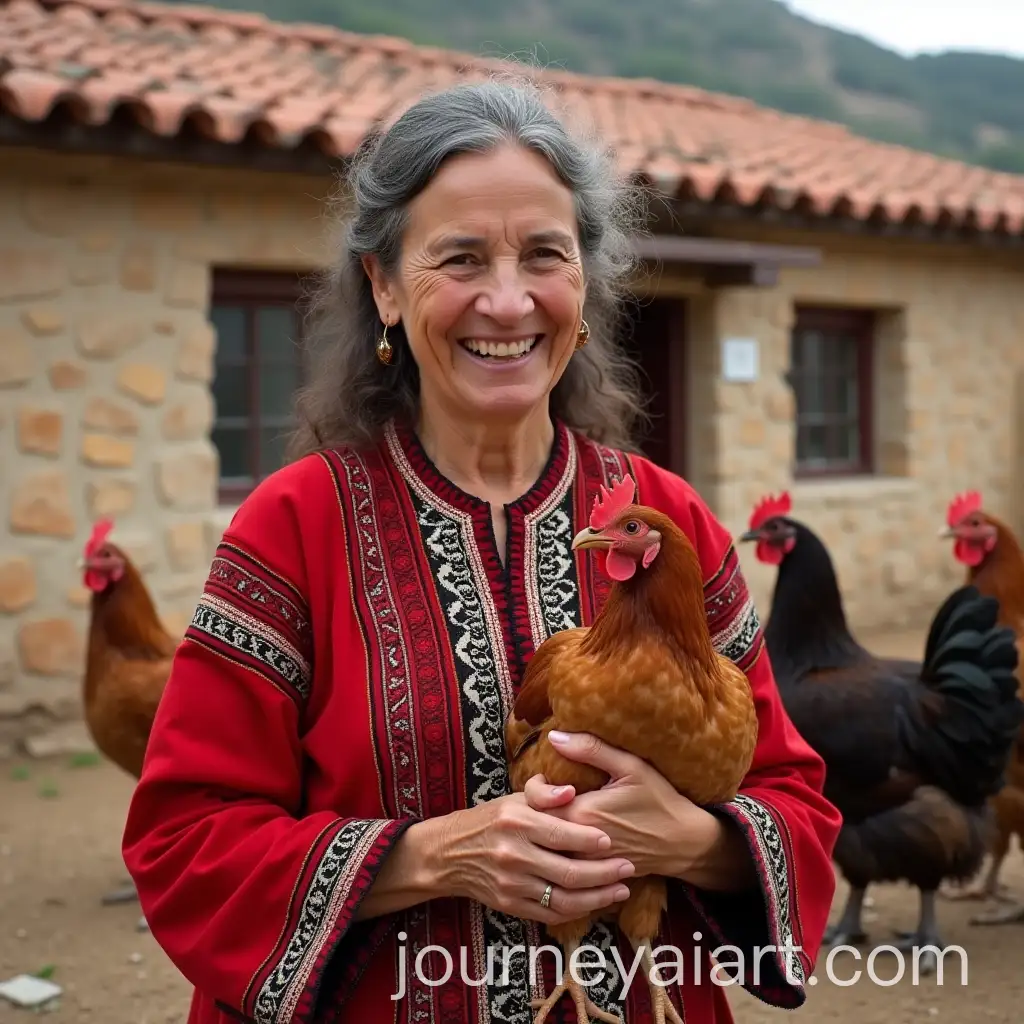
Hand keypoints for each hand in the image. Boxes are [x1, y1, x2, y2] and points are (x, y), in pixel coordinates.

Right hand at [431, 774, 635, 925]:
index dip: (591, 841)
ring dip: (598, 897)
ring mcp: (513, 885)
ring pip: (565, 899)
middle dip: (605, 873)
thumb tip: (572, 792)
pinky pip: (551, 913)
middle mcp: (515, 856)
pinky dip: (577, 910)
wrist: (451, 853)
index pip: (563, 835)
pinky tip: (595, 902)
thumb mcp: (515, 798)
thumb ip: (544, 792)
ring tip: (621, 889)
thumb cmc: (492, 820)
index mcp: (518, 823)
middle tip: (629, 867)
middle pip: (570, 872)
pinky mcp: (511, 906)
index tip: (612, 841)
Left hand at [531, 731, 721, 880]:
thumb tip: (555, 735)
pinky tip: (564, 837)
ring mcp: (586, 864)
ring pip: (548, 850)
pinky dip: (558, 851)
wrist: (685, 843)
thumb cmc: (660, 800)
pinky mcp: (593, 876)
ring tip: (550, 815)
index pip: (535, 803)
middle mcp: (580, 844)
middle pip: (538, 829)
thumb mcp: (631, 766)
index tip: (546, 778)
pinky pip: (563, 865)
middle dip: (535, 811)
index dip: (534, 789)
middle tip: (544, 795)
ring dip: (544, 833)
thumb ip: (591, 749)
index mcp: (584, 814)